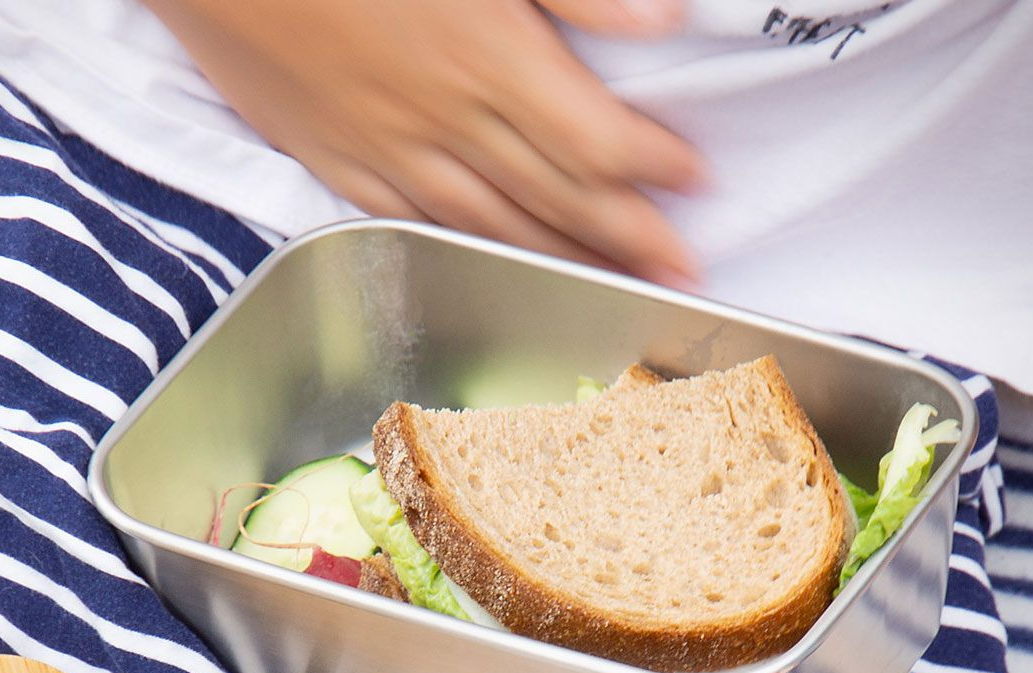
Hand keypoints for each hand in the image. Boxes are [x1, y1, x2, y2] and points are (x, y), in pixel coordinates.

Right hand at [140, 0, 704, 284]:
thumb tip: (660, 20)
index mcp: (486, 55)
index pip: (594, 139)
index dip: (653, 168)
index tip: (697, 183)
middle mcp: (443, 120)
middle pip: (557, 198)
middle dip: (627, 239)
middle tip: (679, 276)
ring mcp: (386, 150)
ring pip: (493, 224)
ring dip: (561, 259)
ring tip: (612, 286)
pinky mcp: (335, 158)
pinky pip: (414, 221)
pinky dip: (467, 249)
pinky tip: (496, 262)